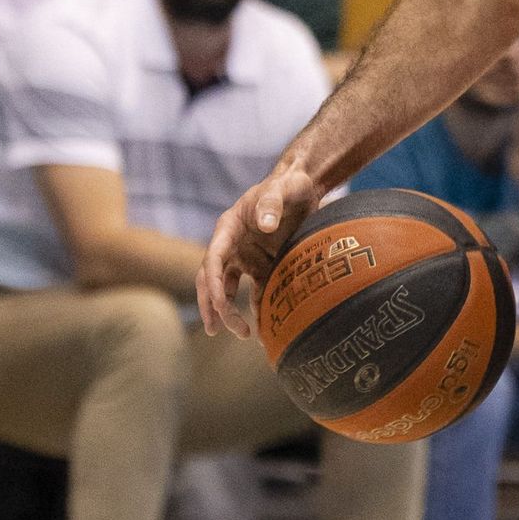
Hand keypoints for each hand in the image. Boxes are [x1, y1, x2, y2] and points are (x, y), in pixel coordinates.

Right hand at [197, 163, 319, 336]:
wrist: (305, 188)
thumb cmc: (289, 185)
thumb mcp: (281, 189)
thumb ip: (271, 203)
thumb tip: (264, 225)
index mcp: (228, 229)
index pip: (213, 259)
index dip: (213, 283)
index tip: (219, 303)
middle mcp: (232, 246)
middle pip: (213, 280)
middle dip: (213, 306)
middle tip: (219, 329)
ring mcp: (246, 258)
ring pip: (230, 291)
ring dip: (231, 313)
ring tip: (244, 334)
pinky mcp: (263, 266)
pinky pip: (256, 292)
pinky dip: (257, 310)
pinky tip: (263, 328)